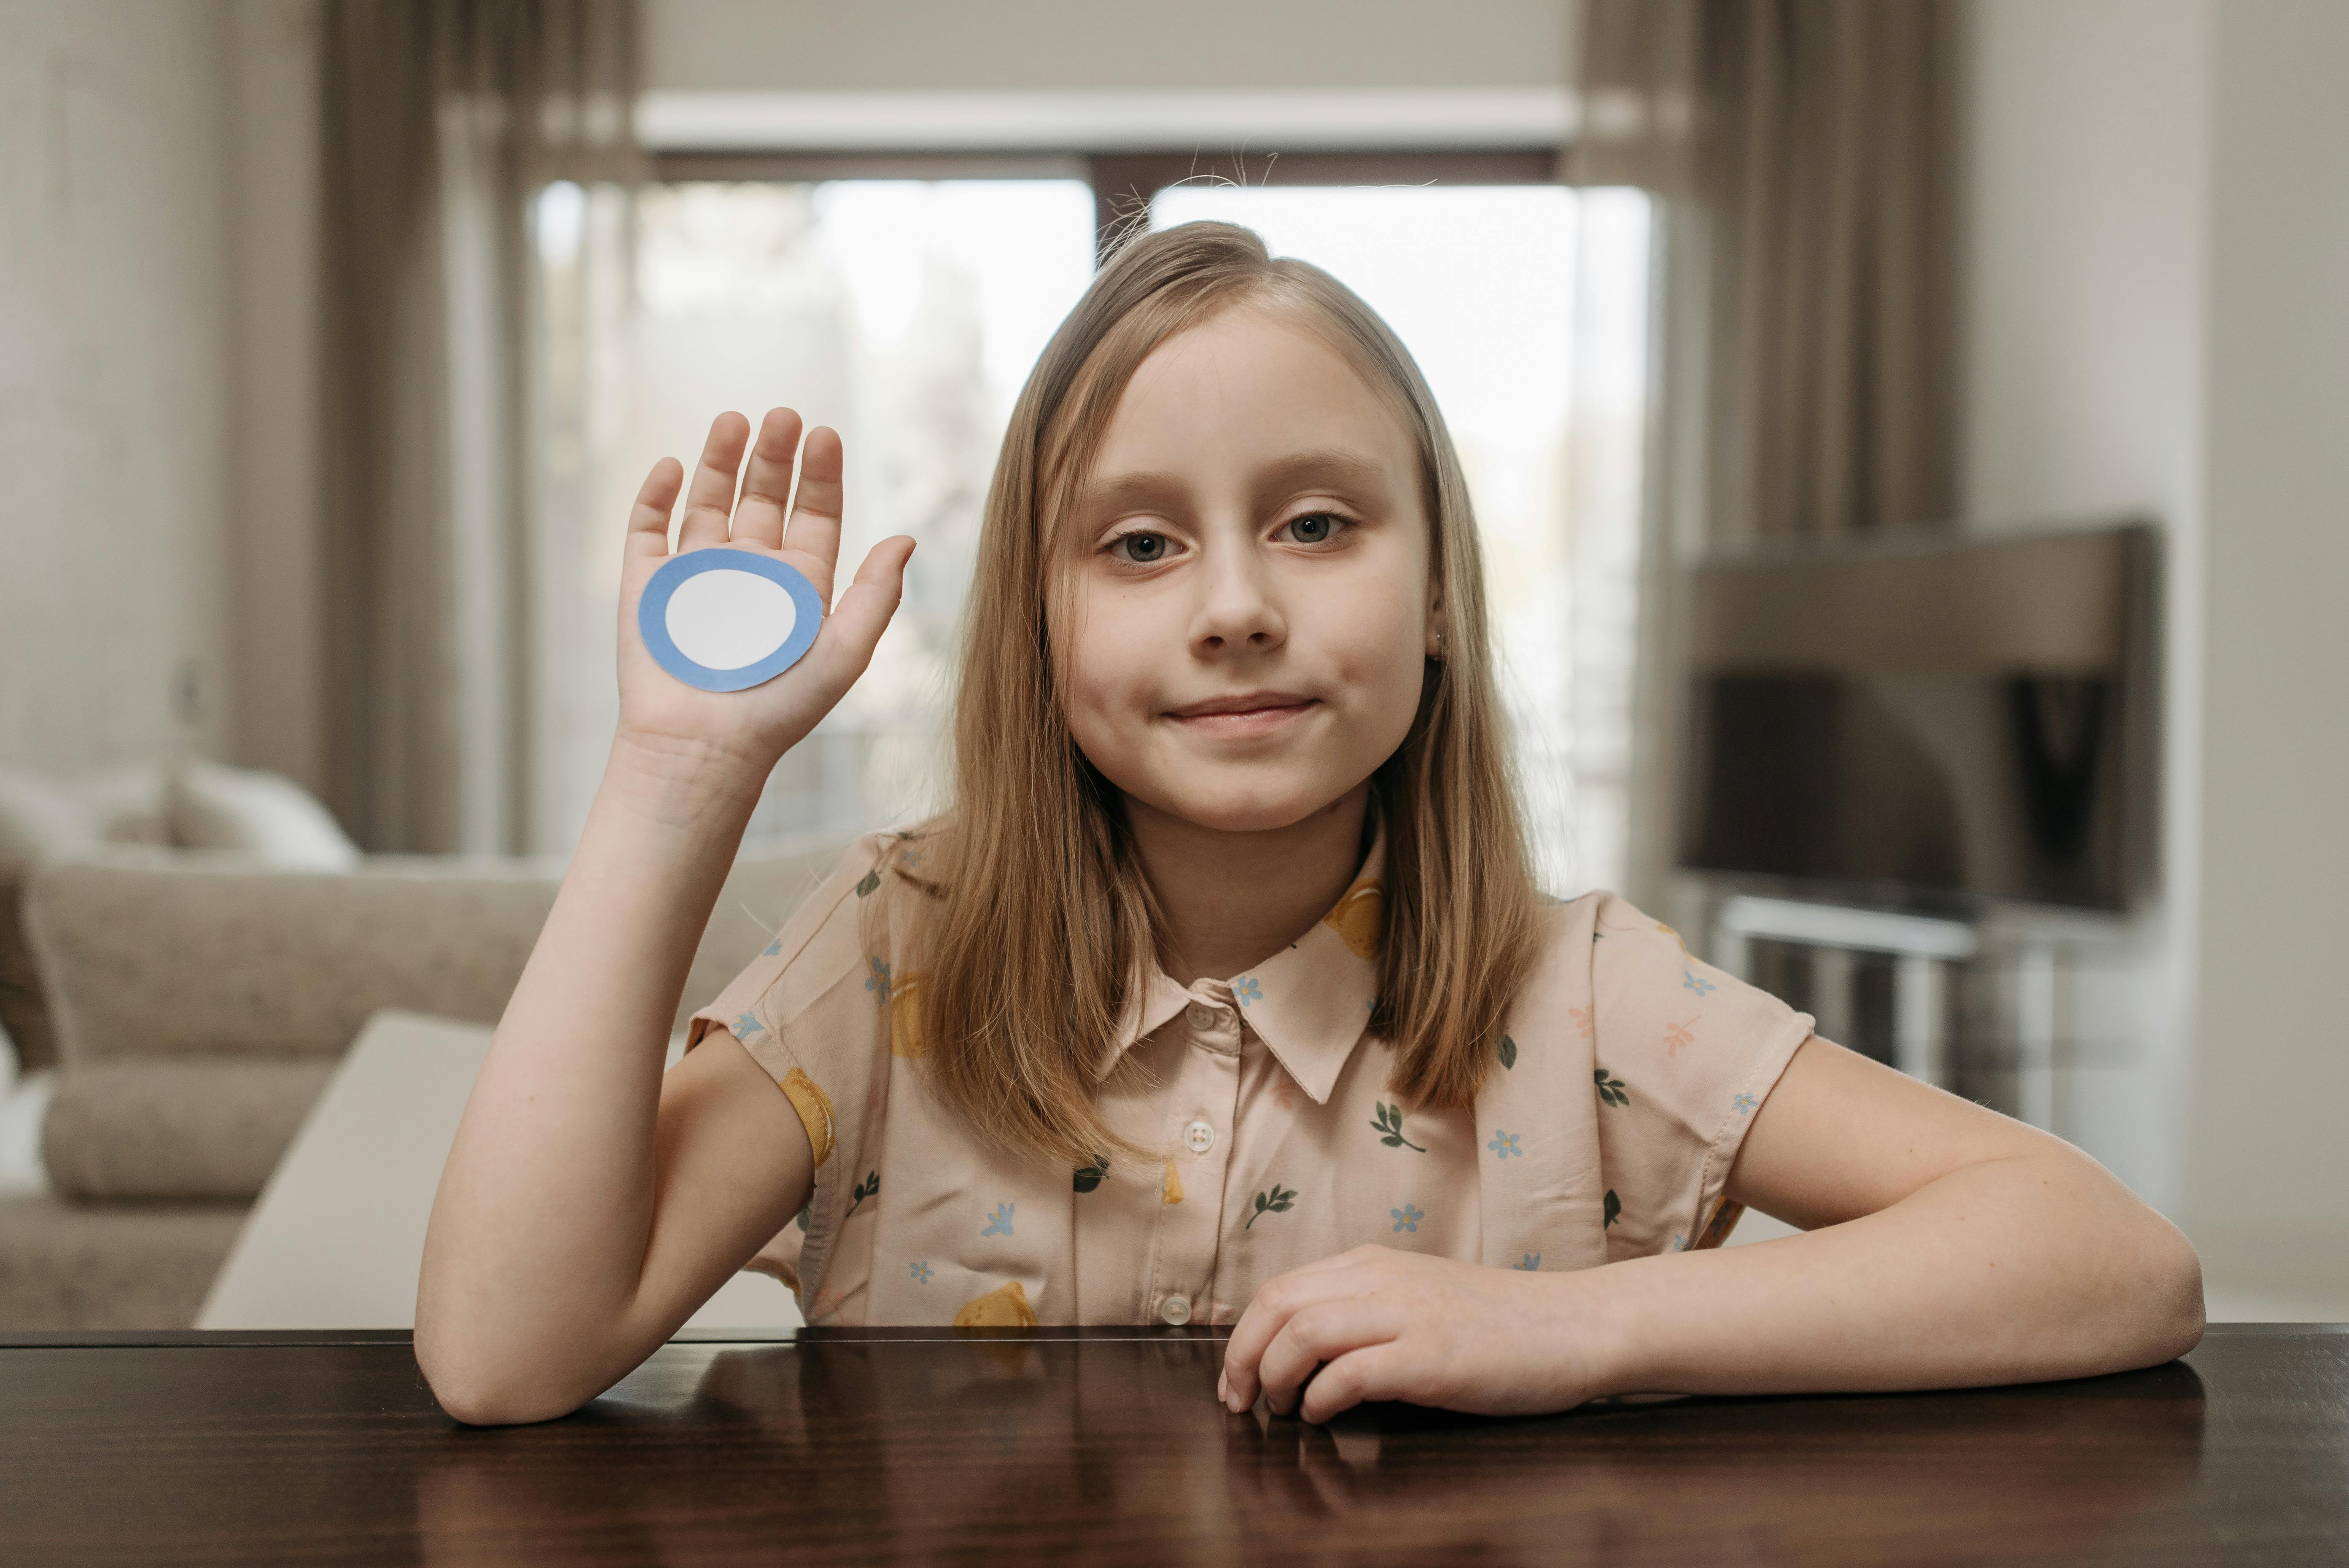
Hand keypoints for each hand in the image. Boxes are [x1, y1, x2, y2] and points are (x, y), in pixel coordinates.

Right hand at [615, 409, 913, 780]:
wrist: (703, 749)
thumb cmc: (777, 712)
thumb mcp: (843, 654)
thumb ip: (875, 596)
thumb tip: (905, 539)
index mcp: (797, 587)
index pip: (815, 516)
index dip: (821, 475)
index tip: (824, 436)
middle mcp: (749, 575)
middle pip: (764, 498)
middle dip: (774, 456)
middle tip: (784, 415)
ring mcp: (695, 576)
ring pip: (708, 502)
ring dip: (720, 460)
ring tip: (736, 420)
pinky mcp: (646, 586)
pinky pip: (648, 529)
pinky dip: (656, 495)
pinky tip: (672, 464)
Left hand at [1216, 1246, 1613, 1422]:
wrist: (1576, 1325)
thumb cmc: (1500, 1324)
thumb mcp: (1419, 1297)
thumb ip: (1365, 1309)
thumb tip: (1303, 1350)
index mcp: (1374, 1264)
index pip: (1280, 1288)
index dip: (1244, 1336)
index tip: (1236, 1378)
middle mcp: (1383, 1279)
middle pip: (1277, 1304)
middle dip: (1242, 1357)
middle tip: (1239, 1402)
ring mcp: (1408, 1315)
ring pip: (1304, 1331)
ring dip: (1276, 1377)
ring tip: (1280, 1411)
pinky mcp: (1433, 1357)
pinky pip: (1351, 1373)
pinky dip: (1323, 1398)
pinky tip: (1324, 1418)